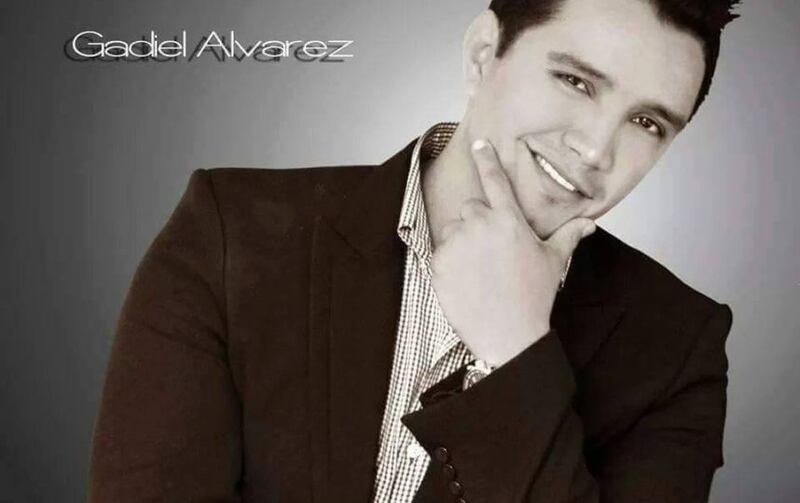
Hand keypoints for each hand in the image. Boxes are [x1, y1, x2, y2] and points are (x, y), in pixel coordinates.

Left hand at [430, 139, 595, 366]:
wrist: (508, 334)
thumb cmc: (533, 297)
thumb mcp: (553, 262)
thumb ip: (567, 236)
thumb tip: (588, 223)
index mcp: (509, 220)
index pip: (495, 179)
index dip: (486, 158)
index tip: (479, 144)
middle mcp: (480, 225)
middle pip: (470, 208)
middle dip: (477, 223)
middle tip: (490, 252)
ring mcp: (456, 244)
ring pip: (452, 229)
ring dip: (461, 241)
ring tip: (478, 269)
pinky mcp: (438, 263)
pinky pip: (439, 251)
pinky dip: (449, 262)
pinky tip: (465, 281)